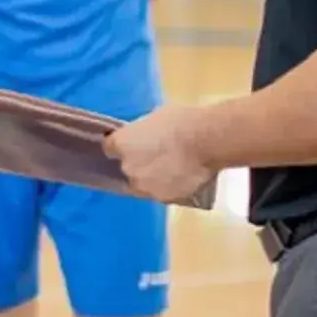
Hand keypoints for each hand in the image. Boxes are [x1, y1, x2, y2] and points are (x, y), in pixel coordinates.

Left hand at [102, 104, 217, 204]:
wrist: (206, 141)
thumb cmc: (181, 120)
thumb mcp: (155, 117)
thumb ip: (143, 132)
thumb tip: (147, 136)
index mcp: (121, 143)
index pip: (110, 148)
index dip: (124, 146)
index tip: (134, 143)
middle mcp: (127, 168)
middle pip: (127, 168)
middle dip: (138, 163)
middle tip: (158, 155)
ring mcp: (144, 186)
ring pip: (143, 184)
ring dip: (152, 178)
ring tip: (172, 169)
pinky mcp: (163, 198)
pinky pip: (162, 193)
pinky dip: (169, 187)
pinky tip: (182, 178)